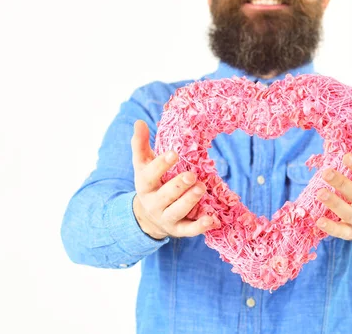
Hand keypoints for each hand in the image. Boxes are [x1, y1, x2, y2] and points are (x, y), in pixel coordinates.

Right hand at [130, 120, 220, 239]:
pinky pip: (189, 229)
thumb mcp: (143, 165)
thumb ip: (140, 144)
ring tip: (201, 188)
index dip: (161, 164)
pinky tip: (213, 220)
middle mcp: (154, 203)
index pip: (151, 174)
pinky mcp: (179, 230)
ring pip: (178, 211)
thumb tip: (139, 122)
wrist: (148, 217)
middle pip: (165, 195)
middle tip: (192, 175)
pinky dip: (200, 226)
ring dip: (190, 201)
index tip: (174, 153)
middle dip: (178, 185)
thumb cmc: (151, 183)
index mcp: (145, 185)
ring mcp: (166, 217)